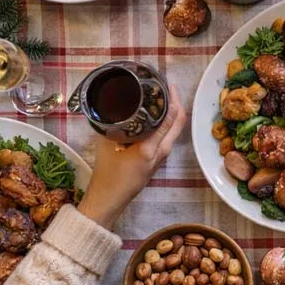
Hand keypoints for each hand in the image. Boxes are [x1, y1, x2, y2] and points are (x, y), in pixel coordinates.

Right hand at [76, 85, 185, 229]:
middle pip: (178, 123)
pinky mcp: (157, 161)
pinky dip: (167, 125)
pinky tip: (158, 117)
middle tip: (167, 87)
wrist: (110, 200)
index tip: (167, 84)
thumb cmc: (106, 175)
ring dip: (174, 114)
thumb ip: (111, 125)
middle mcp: (161, 152)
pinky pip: (168, 138)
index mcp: (150, 148)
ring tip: (163, 98)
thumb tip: (111, 105)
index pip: (169, 119)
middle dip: (177, 103)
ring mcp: (161, 157)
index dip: (172, 99)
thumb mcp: (105, 146)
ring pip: (175, 131)